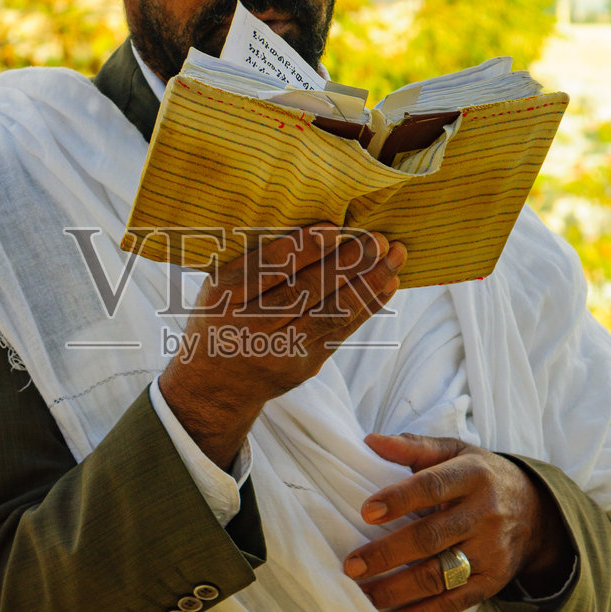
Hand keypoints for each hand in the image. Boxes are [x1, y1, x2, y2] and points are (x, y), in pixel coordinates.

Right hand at [159, 224, 406, 468]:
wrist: (216, 385)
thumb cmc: (221, 317)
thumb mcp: (217, 287)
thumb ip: (253, 260)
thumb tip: (316, 226)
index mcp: (223, 298)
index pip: (267, 268)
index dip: (302, 248)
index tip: (333, 228)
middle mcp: (250, 326)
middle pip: (305, 291)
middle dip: (346, 263)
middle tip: (377, 239)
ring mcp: (280, 350)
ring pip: (330, 312)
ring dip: (368, 282)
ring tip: (395, 256)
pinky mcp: (304, 365)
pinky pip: (341, 331)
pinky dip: (368, 306)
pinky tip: (388, 284)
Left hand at [343, 433, 571, 611]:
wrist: (536, 510)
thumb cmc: (480, 476)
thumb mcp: (454, 452)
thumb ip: (413, 447)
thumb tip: (369, 441)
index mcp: (472, 475)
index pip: (432, 486)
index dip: (399, 499)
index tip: (366, 512)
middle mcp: (485, 514)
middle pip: (431, 537)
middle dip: (388, 554)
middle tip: (352, 566)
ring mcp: (491, 551)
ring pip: (440, 574)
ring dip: (398, 589)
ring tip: (363, 595)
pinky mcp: (493, 581)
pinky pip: (456, 603)